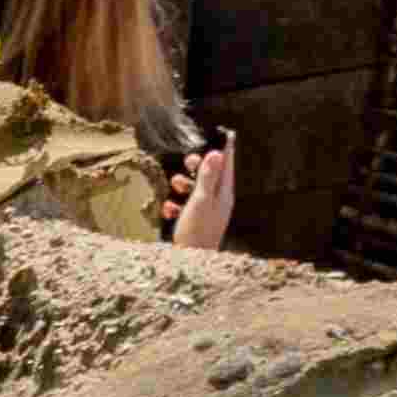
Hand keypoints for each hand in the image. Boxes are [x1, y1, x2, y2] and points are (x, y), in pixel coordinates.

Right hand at [167, 134, 241, 253]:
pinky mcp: (193, 221)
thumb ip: (208, 176)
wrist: (190, 264)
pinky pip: (184, 205)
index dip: (224, 148)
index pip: (227, 165)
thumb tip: (216, 153)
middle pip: (210, 173)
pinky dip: (175, 204)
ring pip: (194, 188)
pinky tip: (169, 211)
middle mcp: (217, 200)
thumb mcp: (202, 200)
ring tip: (175, 188)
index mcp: (224, 193)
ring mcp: (205, 211)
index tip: (224, 132)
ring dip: (182, 185)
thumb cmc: (198, 231)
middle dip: (196, 166)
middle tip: (189, 162)